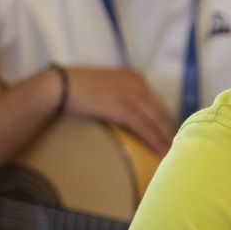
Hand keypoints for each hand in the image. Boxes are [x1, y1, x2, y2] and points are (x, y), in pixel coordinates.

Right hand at [58, 67, 175, 154]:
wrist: (59, 87)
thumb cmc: (75, 89)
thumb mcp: (103, 88)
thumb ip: (116, 96)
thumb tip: (120, 113)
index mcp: (133, 76)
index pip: (156, 101)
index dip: (163, 119)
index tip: (168, 133)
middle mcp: (136, 82)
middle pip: (160, 110)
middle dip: (168, 129)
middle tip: (172, 146)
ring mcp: (131, 93)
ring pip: (156, 119)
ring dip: (165, 137)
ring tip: (169, 153)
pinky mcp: (123, 106)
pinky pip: (145, 126)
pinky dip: (155, 139)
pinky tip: (160, 150)